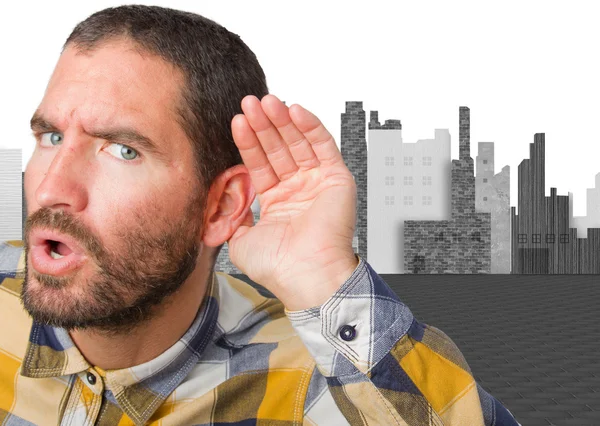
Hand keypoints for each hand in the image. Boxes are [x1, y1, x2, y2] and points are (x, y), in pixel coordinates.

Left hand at [228, 94, 358, 310]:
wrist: (306, 277)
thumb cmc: (278, 267)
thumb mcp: (240, 240)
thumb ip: (231, 216)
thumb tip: (221, 201)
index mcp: (277, 202)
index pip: (260, 164)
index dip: (249, 142)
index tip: (236, 121)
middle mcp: (298, 190)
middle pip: (278, 149)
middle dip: (263, 126)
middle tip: (250, 103)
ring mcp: (317, 183)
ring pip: (298, 143)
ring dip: (282, 121)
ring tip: (266, 102)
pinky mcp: (337, 179)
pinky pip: (323, 146)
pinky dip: (310, 126)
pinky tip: (294, 110)